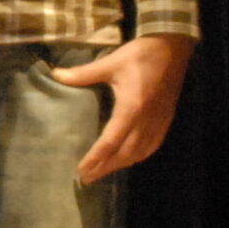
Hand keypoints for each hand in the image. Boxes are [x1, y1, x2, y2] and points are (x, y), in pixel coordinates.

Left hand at [56, 33, 193, 185]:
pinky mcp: (166, 119)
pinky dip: (139, 156)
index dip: (96, 158)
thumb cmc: (140, 54)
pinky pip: (152, 145)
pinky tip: (129, 158)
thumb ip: (83, 73)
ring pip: (140, 152)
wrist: (172, 48)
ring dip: (122, 164)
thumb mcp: (110, 63)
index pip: (110, 141)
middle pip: (125, 153)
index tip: (82, 171)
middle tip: (87, 179)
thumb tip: (56, 75)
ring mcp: (159, 121)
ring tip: (104, 171)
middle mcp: (146, 120)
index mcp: (131, 107)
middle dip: (106, 167)